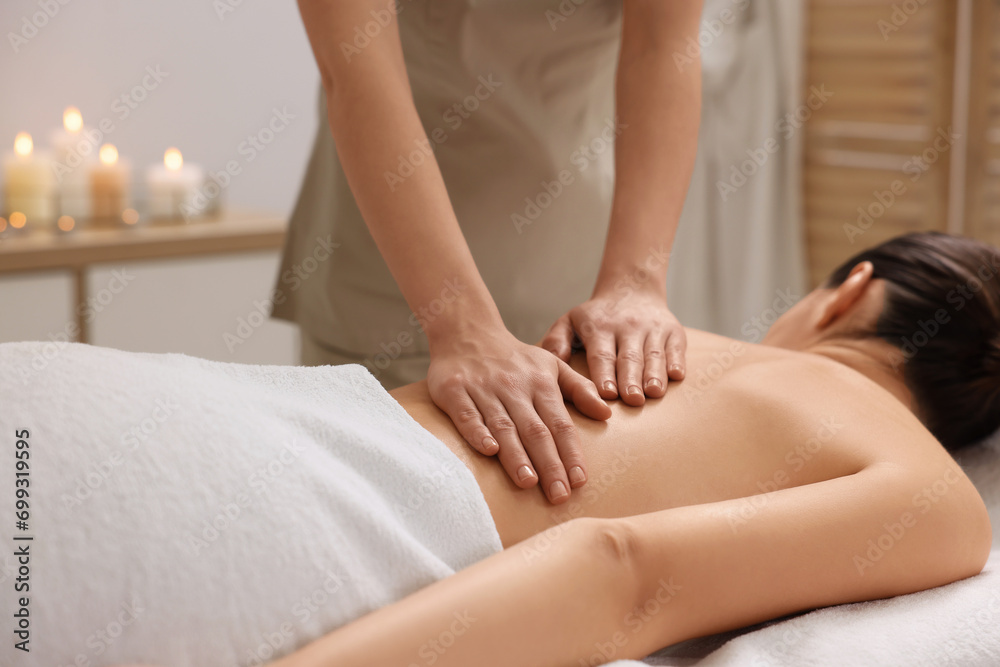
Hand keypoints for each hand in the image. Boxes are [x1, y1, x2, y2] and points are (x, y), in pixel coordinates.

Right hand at [427, 324, 610, 503]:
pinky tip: (488, 451)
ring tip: (529, 482)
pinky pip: (467, 414)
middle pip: (535, 430)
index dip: (570, 453)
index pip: (560, 423)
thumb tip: (606, 414)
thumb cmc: (514, 357)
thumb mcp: (551, 365)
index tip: (579, 481)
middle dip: (549, 464)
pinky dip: (477, 432)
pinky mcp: (454, 391)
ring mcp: (483, 389)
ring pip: (503, 425)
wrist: (467, 331)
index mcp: (540, 383)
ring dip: (516, 454)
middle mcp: (514, 387)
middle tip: (559, 494)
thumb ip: (580, 390)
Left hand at [541, 289, 686, 406]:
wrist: (632, 290)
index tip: (606, 394)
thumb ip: (556, 341)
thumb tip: (551, 363)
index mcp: (599, 327)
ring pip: (653, 354)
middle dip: (630, 379)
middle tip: (632, 400)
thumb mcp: (570, 321)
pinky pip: (676, 347)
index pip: (602, 354)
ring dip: (654, 374)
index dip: (605, 374)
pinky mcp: (673, 331)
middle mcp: (627, 327)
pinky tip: (676, 375)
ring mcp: (652, 328)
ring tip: (653, 392)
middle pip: (629, 357)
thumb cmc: (596, 317)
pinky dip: (677, 361)